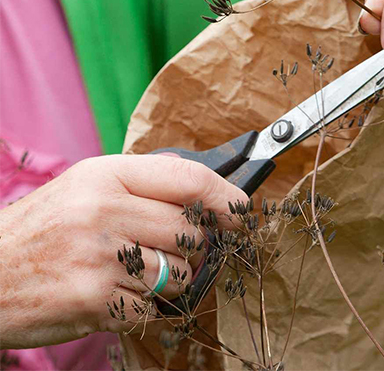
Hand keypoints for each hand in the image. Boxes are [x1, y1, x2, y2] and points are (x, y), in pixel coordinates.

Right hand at [0, 154, 246, 348]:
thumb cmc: (39, 233)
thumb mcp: (83, 188)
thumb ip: (140, 185)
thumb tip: (207, 192)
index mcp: (104, 176)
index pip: (188, 179)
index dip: (226, 197)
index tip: (242, 211)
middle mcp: (104, 211)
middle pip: (192, 232)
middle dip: (192, 248)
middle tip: (166, 252)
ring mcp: (100, 258)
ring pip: (179, 273)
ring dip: (168, 281)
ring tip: (128, 274)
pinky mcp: (96, 300)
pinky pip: (154, 307)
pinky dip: (143, 308)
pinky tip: (112, 295)